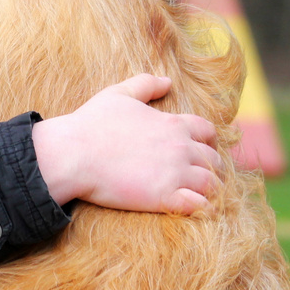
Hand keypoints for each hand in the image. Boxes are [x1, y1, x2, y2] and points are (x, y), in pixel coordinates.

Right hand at [32, 74, 220, 215]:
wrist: (74, 154)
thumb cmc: (92, 124)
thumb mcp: (118, 94)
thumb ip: (145, 84)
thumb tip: (167, 80)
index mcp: (174, 124)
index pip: (208, 132)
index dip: (208, 142)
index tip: (199, 151)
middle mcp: (181, 147)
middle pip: (215, 161)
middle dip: (211, 169)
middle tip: (200, 179)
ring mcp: (175, 173)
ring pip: (212, 185)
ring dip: (209, 191)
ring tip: (199, 197)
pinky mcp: (164, 197)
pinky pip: (199, 206)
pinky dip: (202, 208)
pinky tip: (192, 209)